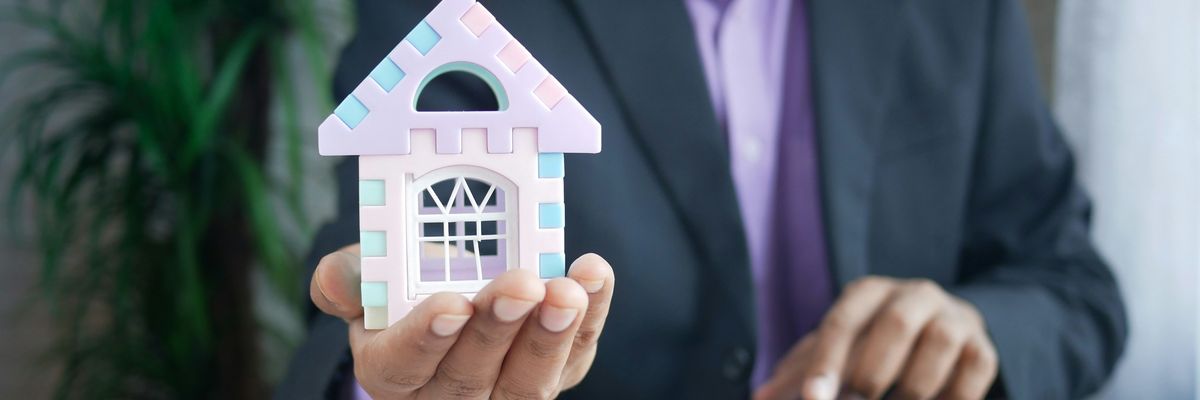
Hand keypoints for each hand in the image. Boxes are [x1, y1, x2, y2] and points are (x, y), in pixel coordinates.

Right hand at [311, 244, 615, 398]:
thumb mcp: (368, 276)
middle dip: (499, 330)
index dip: (428, 337)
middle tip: (522, 285)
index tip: (453, 304)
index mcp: (391, 371)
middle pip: (471, 376)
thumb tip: (336, 278)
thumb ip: (349, 277)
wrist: (453, 291)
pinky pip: (576, 356)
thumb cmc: (404, 286)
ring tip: (566, 292)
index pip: (405, 365)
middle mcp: (446, 395)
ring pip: (527, 383)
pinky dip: (591, 318)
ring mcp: (504, 392)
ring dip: (551, 336)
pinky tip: (593, 277)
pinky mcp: (554, 373)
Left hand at [756, 277, 997, 399]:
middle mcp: (915, 294)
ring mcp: (954, 317)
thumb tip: (760, 396)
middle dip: (872, 374)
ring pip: (937, 345)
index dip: (826, 363)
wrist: (943, 331)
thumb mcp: (838, 349)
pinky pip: (973, 368)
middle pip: (894, 325)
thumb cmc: (874, 344)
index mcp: (869, 292)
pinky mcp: (983, 346)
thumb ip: (803, 371)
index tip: (814, 398)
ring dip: (912, 388)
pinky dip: (952, 396)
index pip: (843, 322)